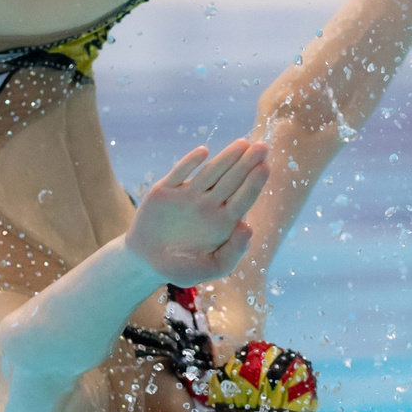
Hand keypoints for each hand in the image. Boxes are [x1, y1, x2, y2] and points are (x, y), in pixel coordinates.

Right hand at [126, 138, 269, 284]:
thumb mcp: (210, 268)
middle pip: (231, 180)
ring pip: (210, 172)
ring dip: (226, 157)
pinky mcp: (165, 190)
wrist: (146, 261)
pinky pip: (179, 173)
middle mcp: (209, 204)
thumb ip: (232, 253)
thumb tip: (249, 228)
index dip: (255, 182)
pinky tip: (204, 152)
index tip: (265, 167)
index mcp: (223, 221)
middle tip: (262, 146)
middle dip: (247, 163)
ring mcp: (188, 195)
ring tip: (243, 143)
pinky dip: (190, 162)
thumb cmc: (181, 267)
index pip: (244, 198)